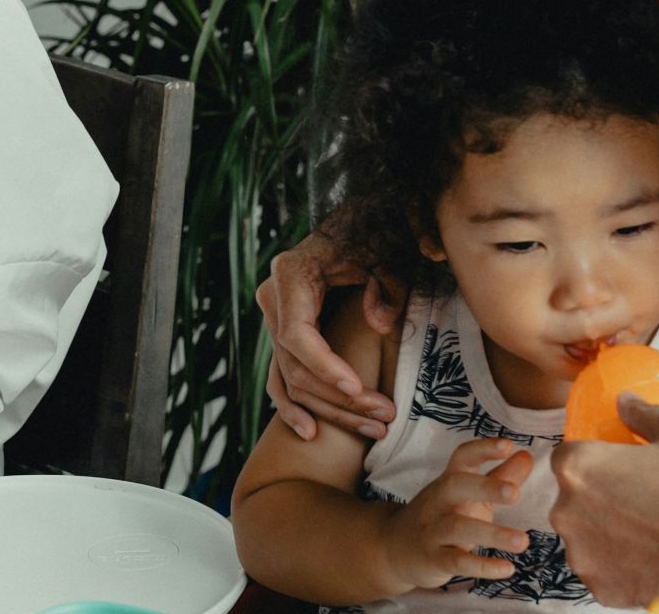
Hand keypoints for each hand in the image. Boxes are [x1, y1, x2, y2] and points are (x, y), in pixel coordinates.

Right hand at [257, 229, 404, 438]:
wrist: (355, 224)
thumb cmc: (372, 236)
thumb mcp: (384, 254)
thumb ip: (385, 286)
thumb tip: (381, 326)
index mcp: (290, 274)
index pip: (296, 334)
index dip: (324, 366)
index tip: (357, 388)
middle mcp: (273, 299)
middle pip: (295, 364)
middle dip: (339, 397)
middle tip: (384, 416)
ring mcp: (273, 319)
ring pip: (290, 379)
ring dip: (329, 410)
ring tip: (373, 429)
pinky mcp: (282, 336)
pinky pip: (280, 378)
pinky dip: (293, 407)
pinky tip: (311, 433)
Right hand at [381, 438, 533, 590]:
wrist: (394, 547)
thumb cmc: (441, 516)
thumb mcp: (467, 495)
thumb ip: (499, 477)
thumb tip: (527, 456)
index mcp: (449, 481)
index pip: (462, 457)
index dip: (483, 449)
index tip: (507, 444)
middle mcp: (438, 501)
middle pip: (455, 486)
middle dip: (485, 487)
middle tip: (515, 493)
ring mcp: (432, 530)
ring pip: (458, 527)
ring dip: (491, 533)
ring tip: (523, 541)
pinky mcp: (433, 559)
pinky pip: (456, 561)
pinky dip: (482, 566)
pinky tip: (507, 568)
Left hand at [551, 395, 658, 605]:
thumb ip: (644, 413)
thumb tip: (625, 401)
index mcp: (578, 467)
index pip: (569, 456)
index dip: (596, 460)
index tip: (623, 468)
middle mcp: (567, 511)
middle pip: (574, 498)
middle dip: (601, 498)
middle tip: (645, 501)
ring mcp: (582, 555)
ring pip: (587, 537)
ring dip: (609, 534)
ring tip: (654, 532)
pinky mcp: (602, 590)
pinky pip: (604, 571)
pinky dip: (623, 567)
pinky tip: (655, 560)